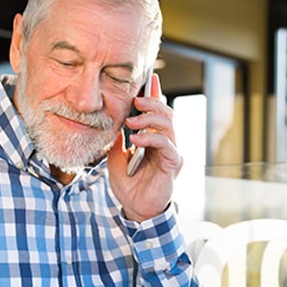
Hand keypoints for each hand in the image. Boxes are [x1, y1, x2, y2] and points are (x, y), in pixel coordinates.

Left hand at [107, 74, 182, 221]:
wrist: (135, 209)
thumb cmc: (129, 185)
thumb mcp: (115, 157)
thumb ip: (117, 139)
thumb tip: (114, 120)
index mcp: (154, 139)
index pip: (157, 112)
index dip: (155, 94)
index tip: (150, 77)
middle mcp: (166, 143)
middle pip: (166, 113)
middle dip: (151, 102)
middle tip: (135, 99)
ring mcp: (171, 153)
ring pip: (168, 125)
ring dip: (149, 119)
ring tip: (132, 122)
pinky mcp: (172, 165)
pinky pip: (167, 145)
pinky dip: (151, 139)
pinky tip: (136, 140)